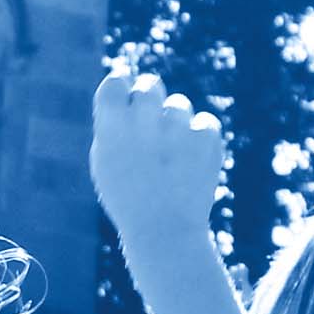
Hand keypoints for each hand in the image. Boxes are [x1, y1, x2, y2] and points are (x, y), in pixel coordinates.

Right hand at [90, 63, 225, 238]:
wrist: (165, 232)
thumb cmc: (128, 198)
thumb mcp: (107, 161)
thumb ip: (114, 123)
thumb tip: (125, 87)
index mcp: (112, 125)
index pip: (116, 81)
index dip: (123, 86)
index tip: (127, 94)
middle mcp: (143, 120)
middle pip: (150, 85)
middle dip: (152, 97)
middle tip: (153, 122)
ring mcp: (177, 128)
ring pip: (180, 106)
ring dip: (176, 124)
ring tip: (172, 159)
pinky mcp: (206, 138)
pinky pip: (205, 123)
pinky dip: (201, 140)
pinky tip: (191, 164)